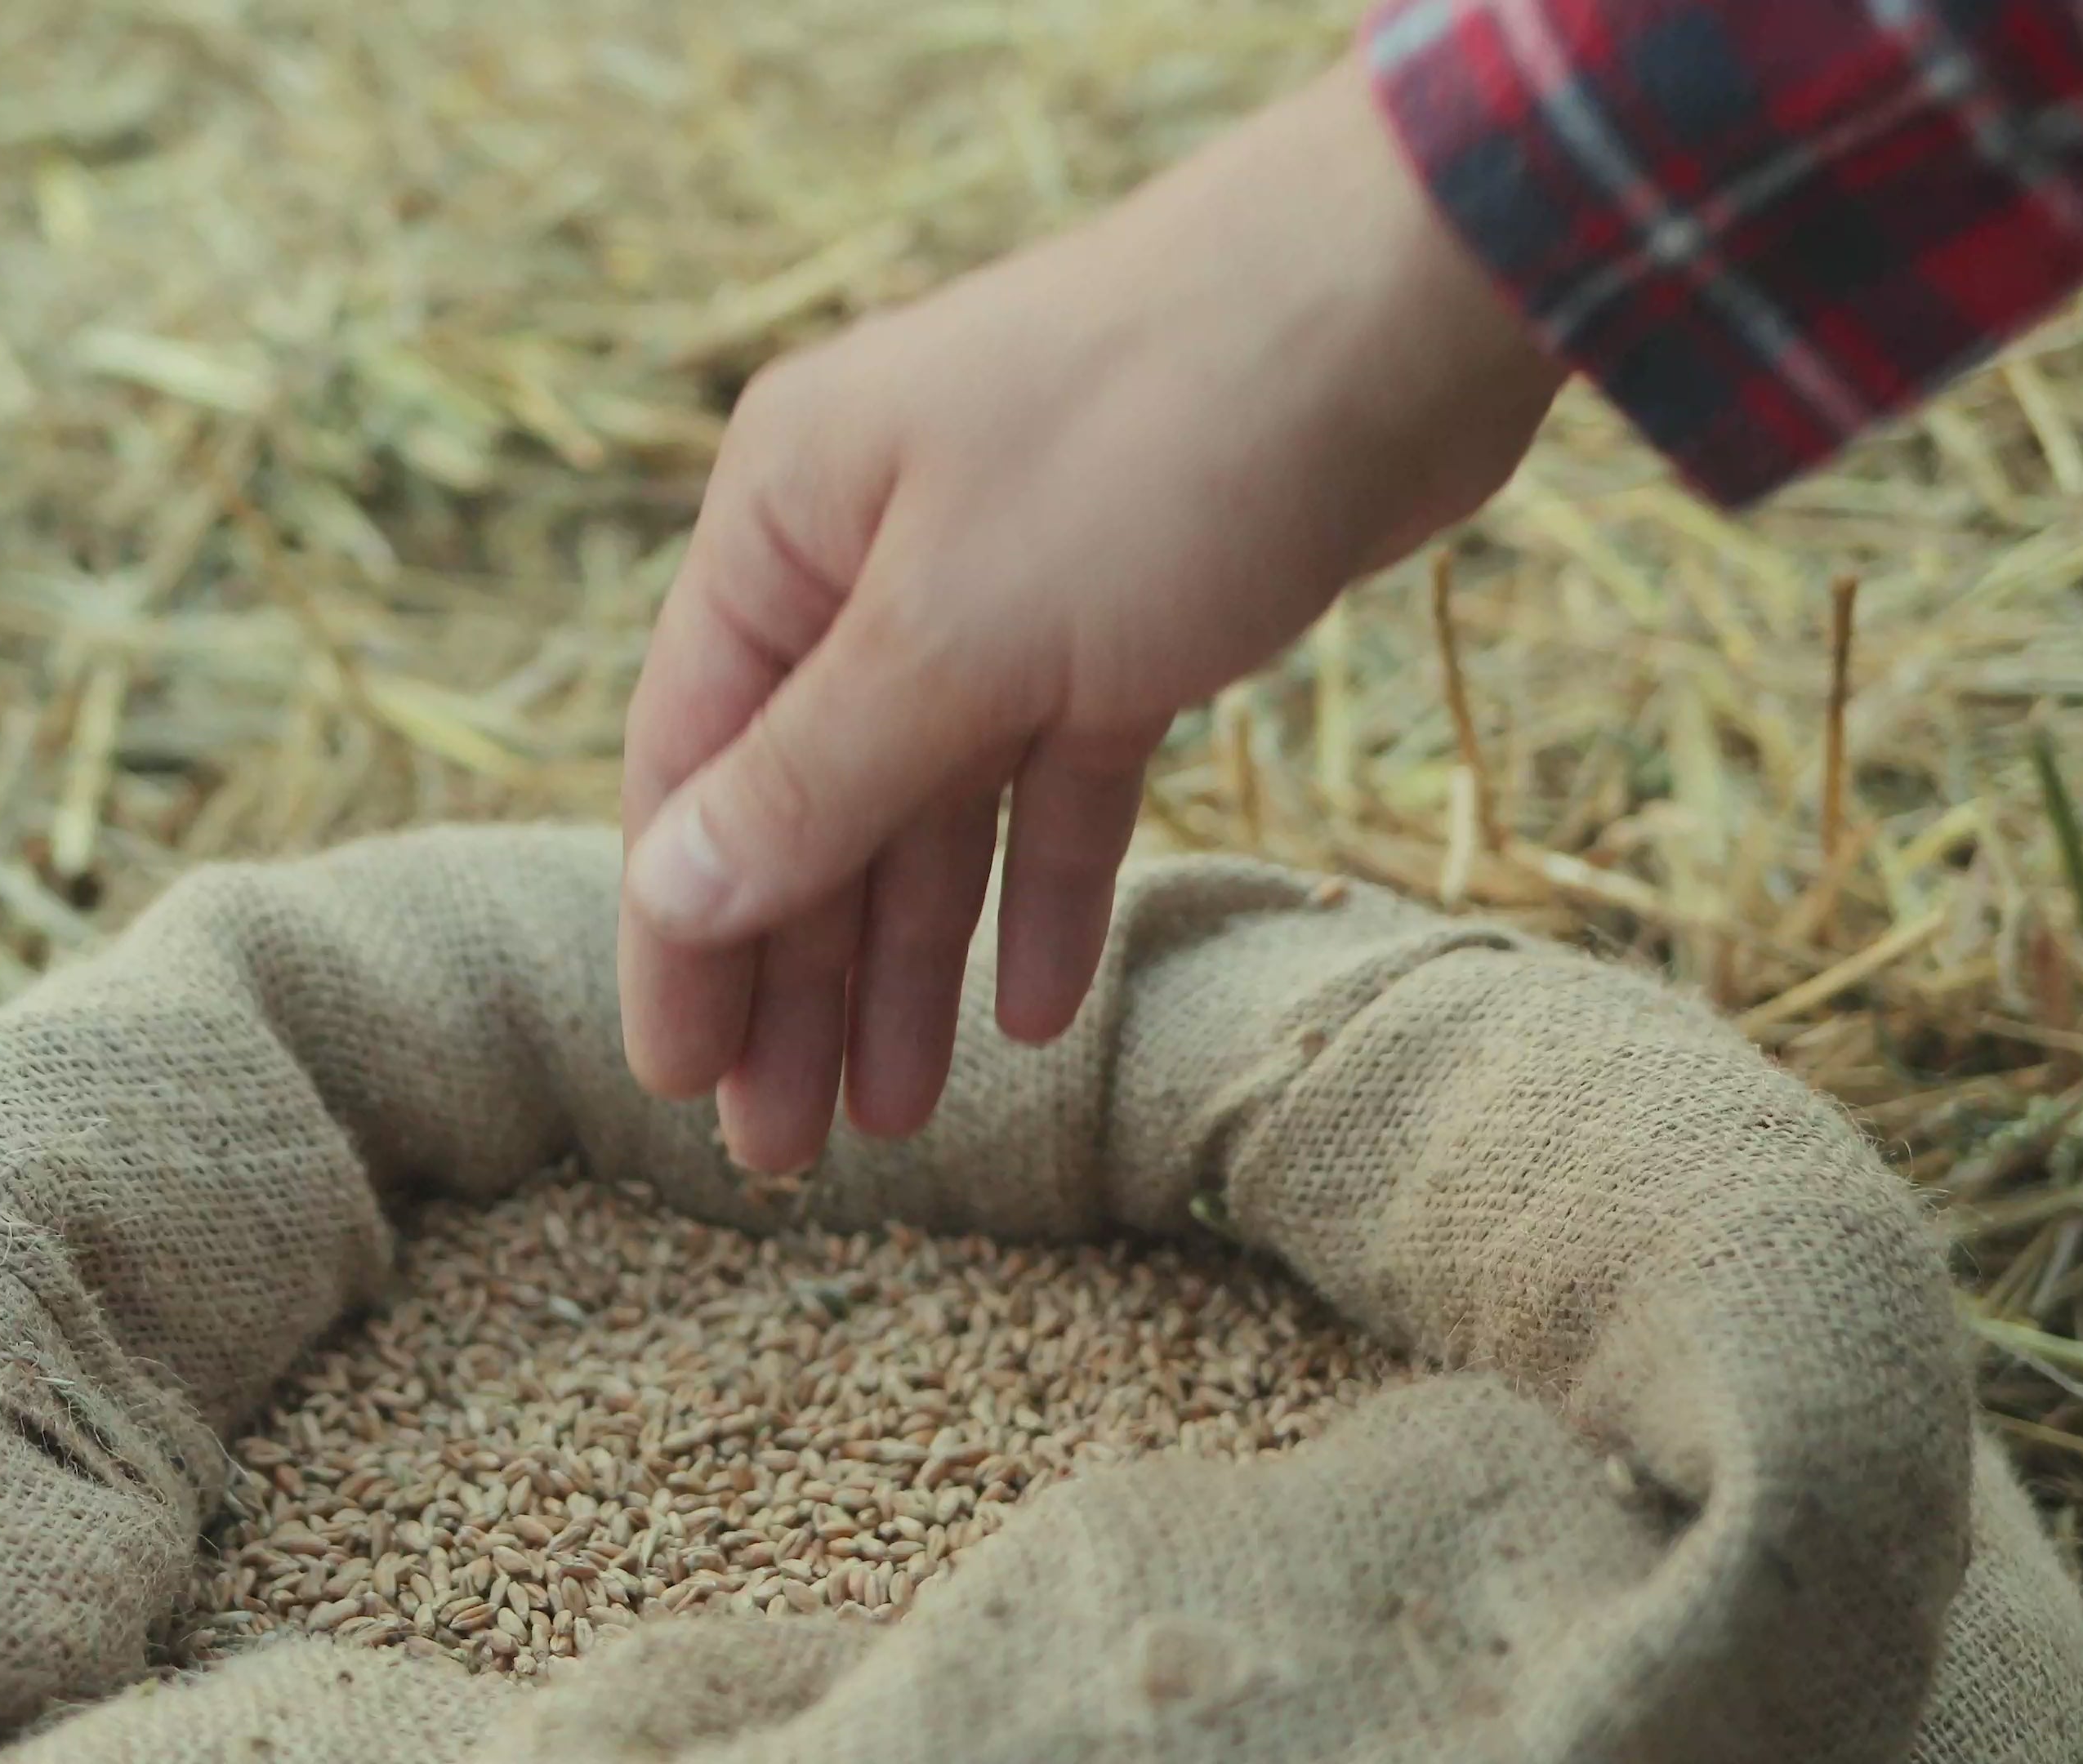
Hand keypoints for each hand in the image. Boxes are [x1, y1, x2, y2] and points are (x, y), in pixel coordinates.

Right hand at [616, 53, 1566, 1172]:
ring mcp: (1004, 585)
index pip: (690, 761)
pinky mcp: (1131, 619)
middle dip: (795, 980)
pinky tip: (1041, 1013)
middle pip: (805, 804)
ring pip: (931, 812)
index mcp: (783, 523)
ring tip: (899, 1122)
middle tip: (781, 1155)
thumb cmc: (1152, 436)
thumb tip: (673, 898)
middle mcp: (872, 553)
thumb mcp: (955, 631)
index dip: (680, 934)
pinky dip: (1047, 890)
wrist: (1408, 301)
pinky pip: (1059, 784)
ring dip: (912, 963)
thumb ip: (813, 779)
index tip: (680, 1087)